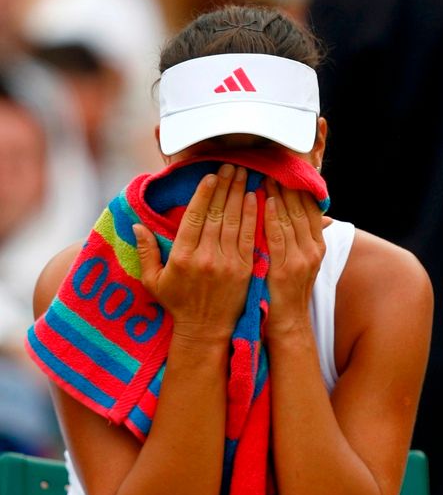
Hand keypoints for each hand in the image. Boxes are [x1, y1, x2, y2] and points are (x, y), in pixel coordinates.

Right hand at [133, 165, 256, 342]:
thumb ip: (145, 252)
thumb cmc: (177, 304)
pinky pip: (248, 237)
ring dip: (238, 194)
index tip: (209, 176)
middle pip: (216, 214)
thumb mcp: (153, 281)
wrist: (205, 329)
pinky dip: (251, 216)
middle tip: (230, 165)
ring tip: (242, 173)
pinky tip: (253, 198)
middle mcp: (206, 257)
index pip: (194, 218)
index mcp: (182, 257)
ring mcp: (227, 263)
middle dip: (224, 186)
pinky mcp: (244, 269)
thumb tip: (136, 226)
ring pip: (233, 221)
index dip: (203, 194)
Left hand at [263, 177, 325, 338]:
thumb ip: (300, 238)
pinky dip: (272, 217)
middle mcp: (313, 249)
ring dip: (277, 195)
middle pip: (302, 208)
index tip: (287, 170)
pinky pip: (278, 236)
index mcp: (318, 246)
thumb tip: (305, 217)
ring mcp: (301, 259)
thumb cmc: (288, 291)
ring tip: (264, 176)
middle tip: (272, 166)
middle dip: (287, 186)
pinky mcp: (286, 268)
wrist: (288, 323)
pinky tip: (263, 201)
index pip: (311, 208)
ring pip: (290, 218)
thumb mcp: (301, 263)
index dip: (300, 188)